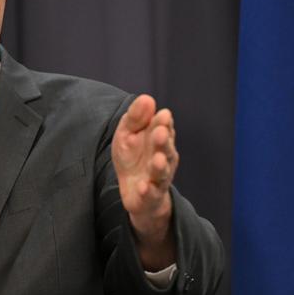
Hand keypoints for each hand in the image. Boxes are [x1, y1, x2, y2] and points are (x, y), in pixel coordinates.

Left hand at [111, 94, 177, 268]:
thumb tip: (147, 98)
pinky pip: (151, 194)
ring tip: (157, 160)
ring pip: (162, 173)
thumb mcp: (127, 134)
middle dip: (164, 142)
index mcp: (159, 140)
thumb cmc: (133, 157)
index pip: (164, 129)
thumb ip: (135, 118)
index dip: (163, 123)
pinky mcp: (149, 196)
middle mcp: (163, 158)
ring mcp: (157, 178)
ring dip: (160, 166)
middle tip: (161, 132)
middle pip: (166, 150)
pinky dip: (148, 191)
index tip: (162, 116)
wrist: (135, 192)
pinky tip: (143, 186)